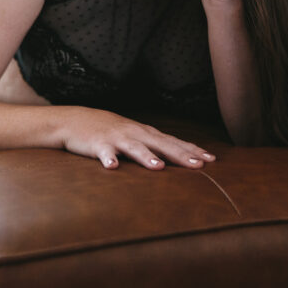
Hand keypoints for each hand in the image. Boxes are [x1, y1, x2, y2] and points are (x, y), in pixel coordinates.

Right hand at [60, 107, 215, 169]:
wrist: (75, 120)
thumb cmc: (111, 131)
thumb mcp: (135, 136)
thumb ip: (155, 146)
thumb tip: (180, 158)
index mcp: (146, 134)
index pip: (174, 142)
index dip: (192, 150)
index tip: (212, 160)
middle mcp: (135, 134)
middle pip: (161, 145)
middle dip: (180, 155)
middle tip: (198, 165)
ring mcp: (117, 138)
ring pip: (134, 148)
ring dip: (146, 157)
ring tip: (158, 167)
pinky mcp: (97, 145)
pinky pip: (103, 153)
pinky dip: (108, 159)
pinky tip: (112, 168)